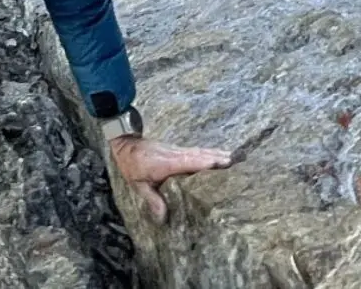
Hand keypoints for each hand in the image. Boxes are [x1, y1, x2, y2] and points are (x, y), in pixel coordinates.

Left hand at [109, 134, 232, 221]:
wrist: (125, 142)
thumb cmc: (131, 163)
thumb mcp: (138, 184)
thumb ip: (152, 199)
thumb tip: (163, 218)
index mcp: (167, 162)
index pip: (190, 161)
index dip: (206, 162)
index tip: (222, 162)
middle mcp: (175, 154)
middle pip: (199, 155)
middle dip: (217, 158)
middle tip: (235, 161)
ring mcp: (176, 150)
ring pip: (199, 151)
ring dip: (215, 153)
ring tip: (232, 157)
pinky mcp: (176, 150)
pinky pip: (195, 151)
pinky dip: (207, 153)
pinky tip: (215, 155)